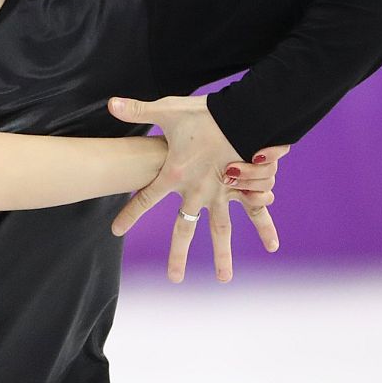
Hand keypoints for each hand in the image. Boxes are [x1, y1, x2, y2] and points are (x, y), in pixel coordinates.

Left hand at [108, 95, 289, 282]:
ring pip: (221, 231)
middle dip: (177, 254)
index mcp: (175, 175)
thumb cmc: (205, 112)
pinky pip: (256, 213)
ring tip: (223, 279)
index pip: (145, 199)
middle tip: (174, 279)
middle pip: (183, 229)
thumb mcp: (168, 109)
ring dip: (223, 256)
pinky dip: (265, 228)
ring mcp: (224, 193)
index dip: (130, 214)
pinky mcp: (246, 188)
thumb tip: (110, 103)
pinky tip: (272, 246)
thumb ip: (138, 110)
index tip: (116, 231)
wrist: (244, 112)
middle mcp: (198, 191)